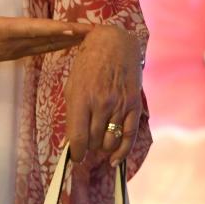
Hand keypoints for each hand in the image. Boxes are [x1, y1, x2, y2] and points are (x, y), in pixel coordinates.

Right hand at [0, 0, 91, 74]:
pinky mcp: (17, 53)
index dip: (57, 29)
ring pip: (50, 45)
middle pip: (50, 39)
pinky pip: (44, 48)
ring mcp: (18, 50)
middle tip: (97, 32)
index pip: (35, 30)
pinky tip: (72, 42)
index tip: (77, 29)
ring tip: (92, 37)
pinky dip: (60, 44)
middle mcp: (15, 43)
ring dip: (71, 41)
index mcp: (4, 32)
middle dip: (74, 36)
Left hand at [64, 25, 142, 166]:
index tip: (75, 156)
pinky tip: (115, 159)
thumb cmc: (88, 64)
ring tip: (98, 142)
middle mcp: (101, 104)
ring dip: (102, 147)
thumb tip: (70, 142)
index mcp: (81, 99)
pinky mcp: (133, 106)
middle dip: (88, 147)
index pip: (78, 138)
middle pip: (94, 142)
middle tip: (87, 142)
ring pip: (110, 142)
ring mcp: (119, 106)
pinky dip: (122, 152)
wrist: (114, 44)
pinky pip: (129, 136)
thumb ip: (71, 114)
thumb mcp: (72, 86)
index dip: (76, 153)